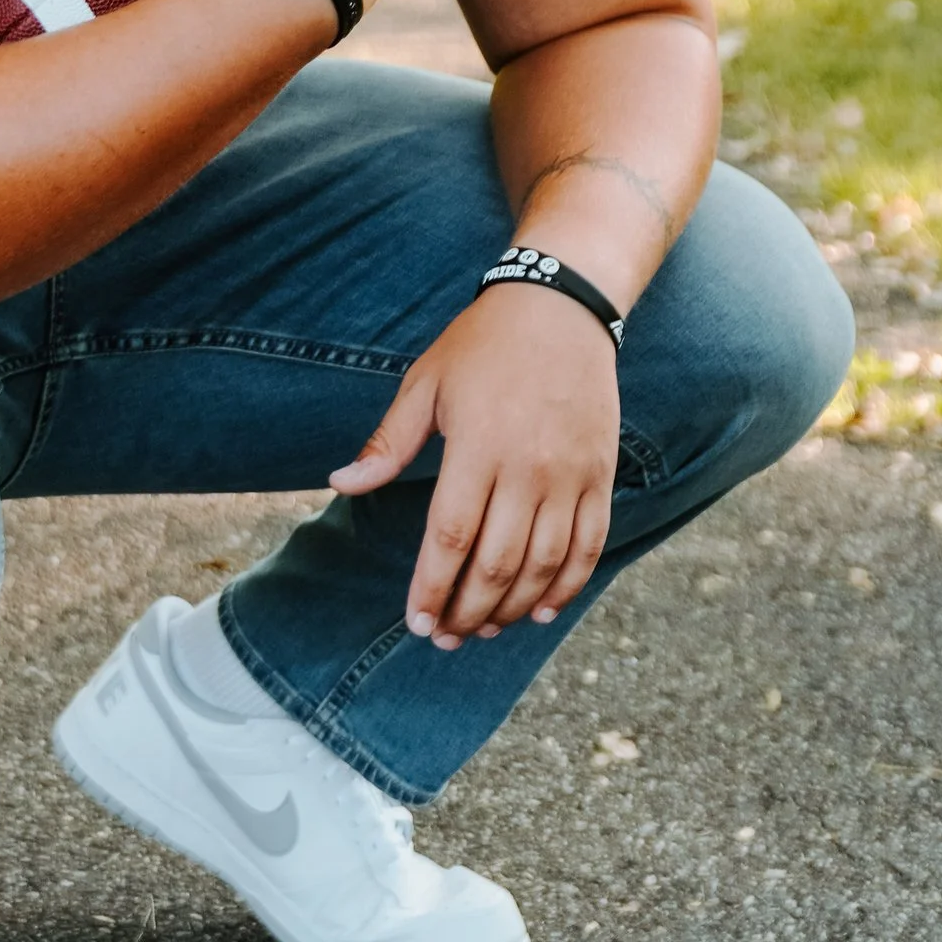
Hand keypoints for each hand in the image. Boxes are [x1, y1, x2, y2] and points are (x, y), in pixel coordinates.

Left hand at [328, 285, 617, 645]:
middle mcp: (528, 467)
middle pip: (496, 564)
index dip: (431, 588)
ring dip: (512, 608)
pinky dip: (567, 585)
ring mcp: (570, 474)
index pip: (450, 537)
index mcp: (477, 445)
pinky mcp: (600, 474)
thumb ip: (388, 443)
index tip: (415, 622)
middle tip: (444, 636)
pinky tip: (541, 610)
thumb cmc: (483, 344)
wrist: (560, 305)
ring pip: (543, 565)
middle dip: (467, 612)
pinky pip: (588, 545)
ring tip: (484, 629)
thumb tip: (341, 484)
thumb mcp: (426, 383)